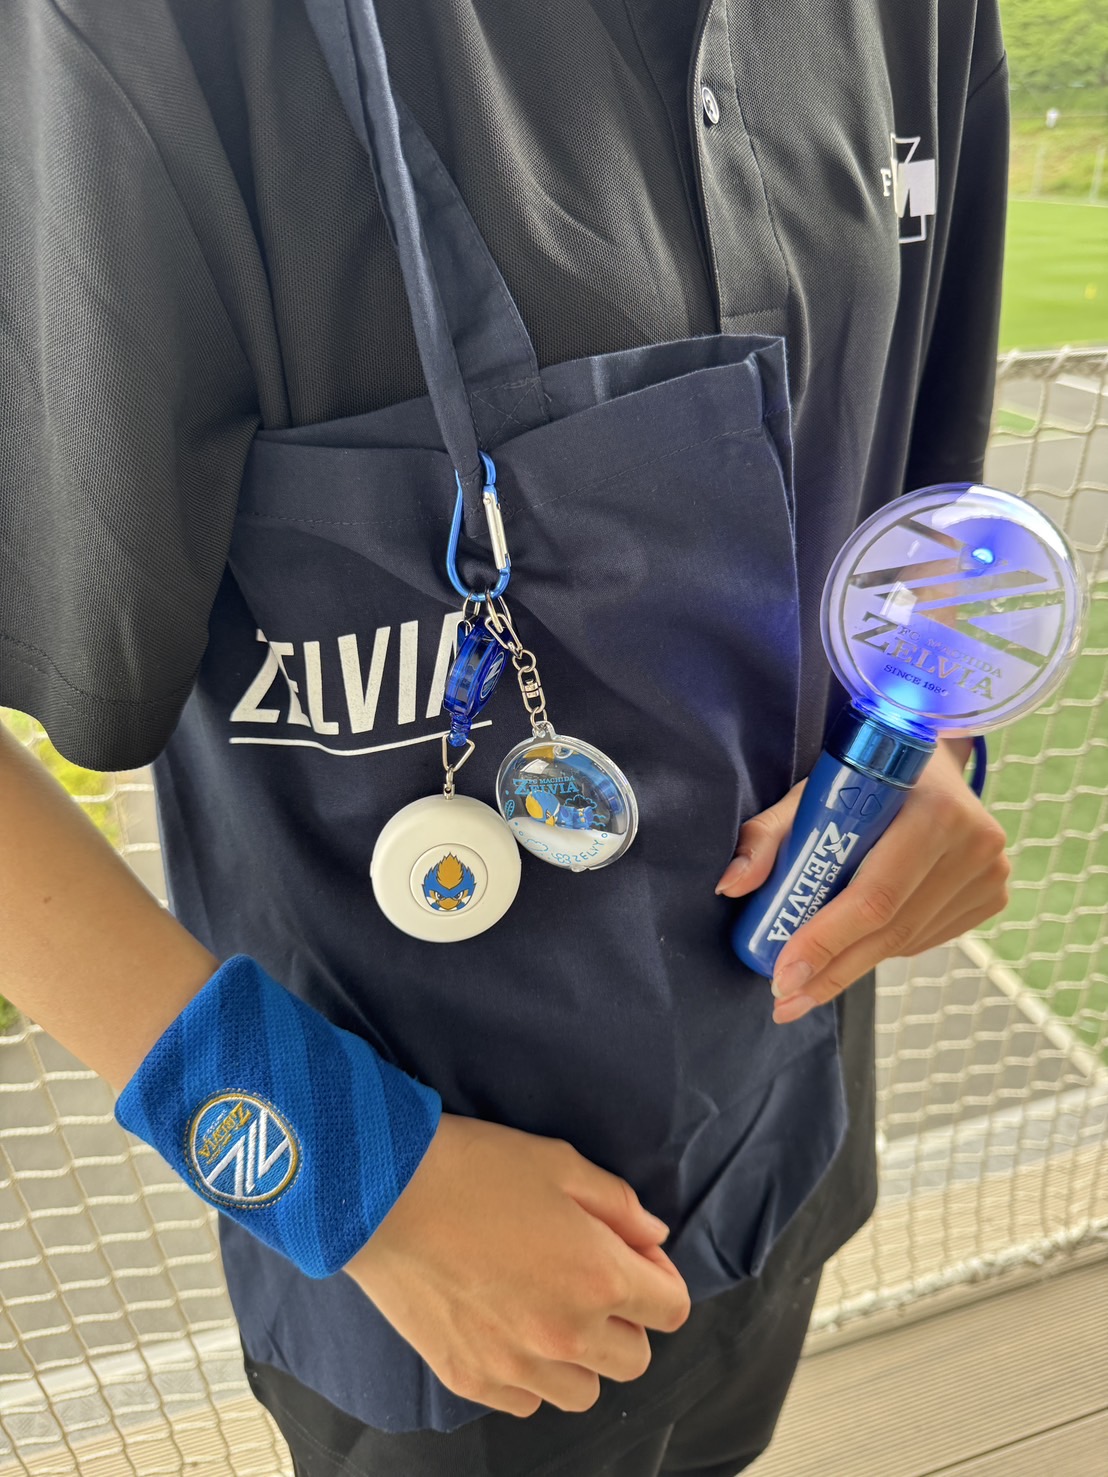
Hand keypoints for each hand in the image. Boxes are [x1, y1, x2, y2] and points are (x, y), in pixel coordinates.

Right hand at [345, 1113, 690, 1418]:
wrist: (384, 1194)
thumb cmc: (475, 1168)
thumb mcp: (560, 1163)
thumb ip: (620, 1205)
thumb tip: (653, 1236)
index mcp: (599, 1277)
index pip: (671, 1309)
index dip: (660, 1277)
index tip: (634, 1254)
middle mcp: (566, 1335)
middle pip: (634, 1359)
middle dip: (625, 1319)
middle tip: (591, 1278)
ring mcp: (516, 1365)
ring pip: (582, 1392)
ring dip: (580, 1357)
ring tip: (548, 1308)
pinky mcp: (470, 1378)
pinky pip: (525, 1401)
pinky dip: (529, 1373)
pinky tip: (507, 1326)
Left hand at [717, 740, 1009, 1022]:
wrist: (928, 761)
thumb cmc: (863, 776)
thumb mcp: (811, 792)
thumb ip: (767, 835)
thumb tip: (730, 886)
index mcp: (933, 810)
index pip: (874, 896)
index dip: (826, 942)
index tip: (784, 976)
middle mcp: (973, 844)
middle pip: (891, 930)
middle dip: (831, 971)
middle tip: (786, 1000)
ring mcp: (990, 873)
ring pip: (907, 941)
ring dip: (853, 965)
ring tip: (808, 984)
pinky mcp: (992, 895)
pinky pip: (925, 939)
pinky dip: (883, 948)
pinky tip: (853, 948)